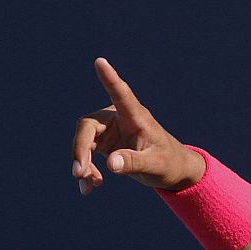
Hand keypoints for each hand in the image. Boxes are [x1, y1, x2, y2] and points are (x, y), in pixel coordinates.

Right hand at [71, 58, 204, 195]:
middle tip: (79, 172)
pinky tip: (89, 188)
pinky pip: (87, 156)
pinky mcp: (104, 144)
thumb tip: (111, 165)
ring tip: (89, 185)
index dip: (110, 79)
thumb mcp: (155, 165)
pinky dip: (86, 171)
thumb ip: (134, 162)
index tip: (101, 61)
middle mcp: (117, 118)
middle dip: (81, 149)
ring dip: (83, 164)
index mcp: (135, 116)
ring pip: (83, 142)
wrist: (171, 171)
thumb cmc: (168, 162)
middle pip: (88, 126)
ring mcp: (108, 131)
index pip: (120, 94)